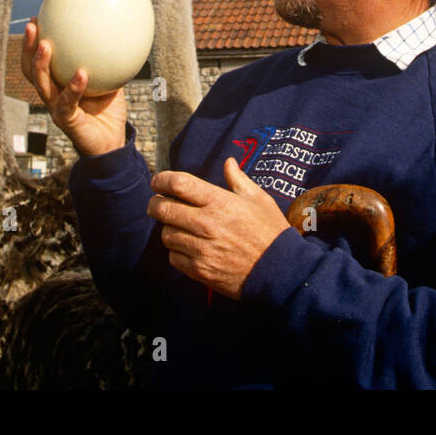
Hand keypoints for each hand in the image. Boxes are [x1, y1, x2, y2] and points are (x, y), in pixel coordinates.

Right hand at [21, 18, 127, 156]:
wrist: (112, 142)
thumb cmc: (110, 110)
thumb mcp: (111, 79)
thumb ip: (110, 60)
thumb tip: (120, 30)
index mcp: (57, 84)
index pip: (38, 60)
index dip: (33, 41)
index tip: (37, 17)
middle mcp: (51, 95)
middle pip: (30, 69)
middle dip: (28, 47)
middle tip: (32, 25)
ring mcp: (56, 108)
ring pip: (41, 84)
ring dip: (40, 63)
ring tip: (45, 44)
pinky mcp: (66, 121)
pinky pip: (67, 101)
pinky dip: (74, 87)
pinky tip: (81, 73)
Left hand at [148, 158, 289, 300]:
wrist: (280, 272)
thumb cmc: (271, 232)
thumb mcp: (259, 200)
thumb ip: (238, 180)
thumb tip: (228, 162)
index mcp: (220, 202)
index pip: (179, 184)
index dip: (162, 180)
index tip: (158, 181)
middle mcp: (207, 224)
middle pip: (163, 208)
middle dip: (155, 203)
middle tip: (156, 203)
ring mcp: (201, 249)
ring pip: (166, 234)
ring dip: (167, 228)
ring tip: (177, 226)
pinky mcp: (199, 270)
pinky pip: (173, 257)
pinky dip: (176, 251)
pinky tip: (187, 246)